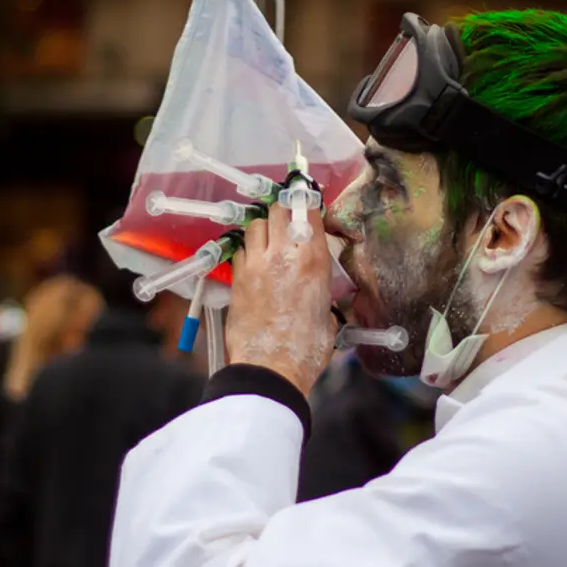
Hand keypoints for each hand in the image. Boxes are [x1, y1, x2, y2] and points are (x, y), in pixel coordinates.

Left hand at [226, 203, 335, 395]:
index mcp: (312, 259)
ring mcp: (256, 263)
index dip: (307, 200)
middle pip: (278, 208)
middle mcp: (283, 253)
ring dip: (264, 228)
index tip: (307, 199)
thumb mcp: (330, 316)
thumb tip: (321, 295)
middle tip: (288, 219)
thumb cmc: (306, 349)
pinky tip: (255, 263)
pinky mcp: (237, 278)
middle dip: (283, 209)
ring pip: (256, 224)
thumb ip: (324, 295)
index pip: (307, 209)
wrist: (270, 368)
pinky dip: (248, 250)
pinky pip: (241, 249)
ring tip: (270, 241)